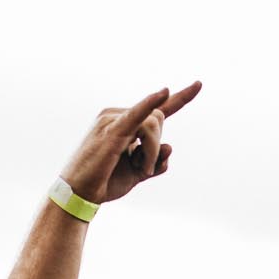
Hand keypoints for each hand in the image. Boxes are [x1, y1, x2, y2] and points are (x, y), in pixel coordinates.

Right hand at [58, 83, 202, 205]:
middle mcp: (118, 115)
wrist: (78, 194)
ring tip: (140, 169)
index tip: (199, 84)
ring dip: (152, 151)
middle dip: (157, 146)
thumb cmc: (104, 182)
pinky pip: (136, 115)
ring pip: (154, 123)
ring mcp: (113, 120)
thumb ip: (156, 161)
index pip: (157, 108)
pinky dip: (149, 104)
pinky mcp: (111, 130)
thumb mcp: (137, 173)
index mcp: (125, 122)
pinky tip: (163, 92)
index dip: (181, 97)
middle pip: (159, 118)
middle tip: (144, 169)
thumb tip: (169, 146)